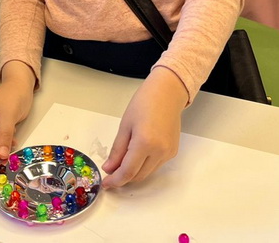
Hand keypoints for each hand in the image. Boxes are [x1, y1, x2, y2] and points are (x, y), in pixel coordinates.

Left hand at [101, 67, 187, 187]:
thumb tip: (109, 168)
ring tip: (122, 162)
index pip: (128, 172)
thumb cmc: (143, 104)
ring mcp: (168, 153)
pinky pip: (155, 165)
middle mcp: (159, 152)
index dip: (115, 181)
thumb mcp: (125, 126)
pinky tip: (136, 155)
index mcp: (144, 143)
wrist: (167, 94)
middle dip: (123, 178)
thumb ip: (117, 150)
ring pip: (147, 173)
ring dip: (133, 173)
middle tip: (110, 173)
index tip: (105, 184)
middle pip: (138, 176)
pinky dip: (144, 165)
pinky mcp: (173, 152)